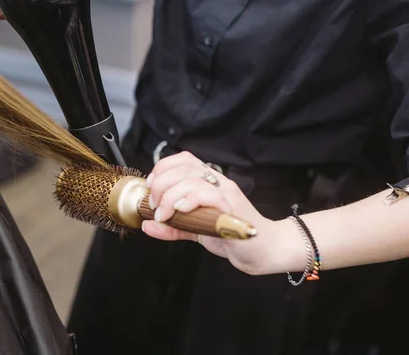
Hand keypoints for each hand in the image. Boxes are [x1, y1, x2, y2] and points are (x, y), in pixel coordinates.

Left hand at [142, 152, 283, 274]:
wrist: (264, 252)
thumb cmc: (232, 237)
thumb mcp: (196, 230)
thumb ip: (173, 227)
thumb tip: (146, 225)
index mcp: (210, 182)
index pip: (184, 159)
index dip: (162, 168)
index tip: (151, 187)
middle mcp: (219, 182)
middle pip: (184, 167)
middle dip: (161, 184)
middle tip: (155, 206)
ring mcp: (227, 193)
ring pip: (192, 180)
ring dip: (170, 196)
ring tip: (164, 214)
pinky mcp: (232, 209)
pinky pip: (208, 195)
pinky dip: (188, 200)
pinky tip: (180, 211)